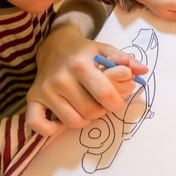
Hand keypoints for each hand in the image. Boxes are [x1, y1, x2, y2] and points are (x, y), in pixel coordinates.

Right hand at [26, 24, 147, 135]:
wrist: (54, 46)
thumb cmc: (84, 52)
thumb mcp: (105, 50)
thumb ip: (125, 61)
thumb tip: (143, 71)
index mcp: (80, 64)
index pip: (104, 94)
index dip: (117, 102)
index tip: (118, 100)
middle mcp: (60, 78)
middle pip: (90, 111)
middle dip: (102, 110)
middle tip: (102, 102)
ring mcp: (45, 90)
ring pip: (72, 121)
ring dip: (84, 119)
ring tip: (86, 106)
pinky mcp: (32, 99)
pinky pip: (38, 125)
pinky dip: (51, 129)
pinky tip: (61, 122)